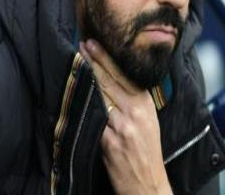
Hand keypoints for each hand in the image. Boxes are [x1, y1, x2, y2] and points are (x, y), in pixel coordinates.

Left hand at [80, 39, 171, 194]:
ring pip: (100, 93)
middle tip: (83, 43)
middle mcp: (135, 111)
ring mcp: (122, 125)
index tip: (95, 43)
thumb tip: (112, 79)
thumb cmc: (146, 152)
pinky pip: (94, 115)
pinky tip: (76, 88)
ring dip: (87, 74)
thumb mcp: (148, 120)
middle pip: (111, 79)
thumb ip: (133, 100)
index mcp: (146, 104)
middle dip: (95, 59)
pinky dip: (85, 100)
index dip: (108, 57)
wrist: (147, 185)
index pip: (124, 74)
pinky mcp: (109, 140)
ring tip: (77, 58)